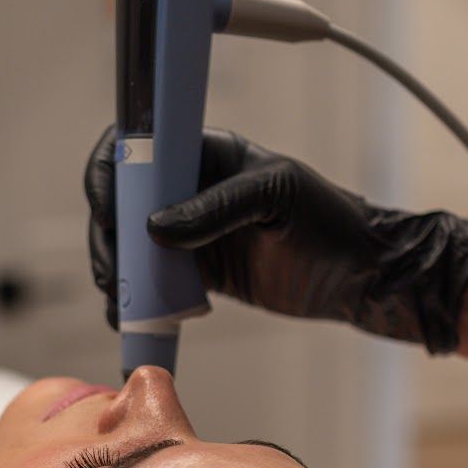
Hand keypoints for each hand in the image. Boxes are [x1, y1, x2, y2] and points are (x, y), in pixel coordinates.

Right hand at [84, 125, 467, 352]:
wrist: (359, 275)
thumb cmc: (329, 221)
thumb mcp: (277, 198)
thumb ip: (218, 208)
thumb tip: (156, 228)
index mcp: (206, 152)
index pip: (139, 147)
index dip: (112, 175)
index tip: (110, 212)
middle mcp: (190, 188)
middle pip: (123, 204)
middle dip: (108, 237)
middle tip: (114, 274)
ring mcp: (191, 232)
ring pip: (131, 247)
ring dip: (118, 274)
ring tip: (121, 304)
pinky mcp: (199, 273)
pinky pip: (154, 284)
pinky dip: (138, 302)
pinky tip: (133, 320)